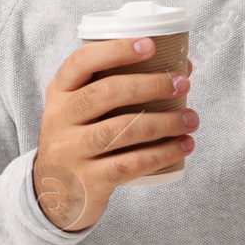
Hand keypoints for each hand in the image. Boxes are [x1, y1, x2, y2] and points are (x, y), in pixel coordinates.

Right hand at [32, 38, 194, 231]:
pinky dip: (161, 154)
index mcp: (60, 93)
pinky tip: (183, 147)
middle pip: (106, 93)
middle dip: (151, 85)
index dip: (116, 50)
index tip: (151, 45)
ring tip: (191, 120)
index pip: (82, 62)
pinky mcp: (87, 181)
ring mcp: (71, 151)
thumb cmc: (81, 143)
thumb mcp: (83, 113)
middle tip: (183, 85)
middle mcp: (59, 119)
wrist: (53, 199)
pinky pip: (129, 164)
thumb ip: (121, 89)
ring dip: (164, 122)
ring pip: (121, 130)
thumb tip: (182, 67)